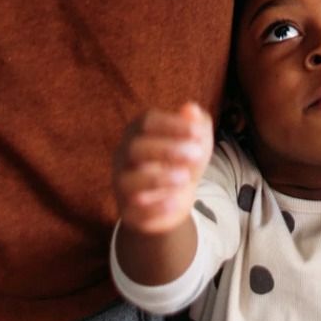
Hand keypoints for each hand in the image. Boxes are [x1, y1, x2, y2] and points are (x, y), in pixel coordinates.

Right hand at [113, 102, 212, 235]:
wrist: (173, 202)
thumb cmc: (182, 161)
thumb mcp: (195, 142)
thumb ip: (196, 123)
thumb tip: (191, 108)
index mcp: (138, 132)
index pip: (148, 121)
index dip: (173, 125)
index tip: (198, 132)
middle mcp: (124, 156)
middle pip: (135, 148)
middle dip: (167, 150)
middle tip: (196, 154)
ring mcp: (123, 184)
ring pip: (129, 180)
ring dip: (159, 178)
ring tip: (185, 178)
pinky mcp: (127, 211)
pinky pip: (134, 210)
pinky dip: (155, 207)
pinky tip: (175, 201)